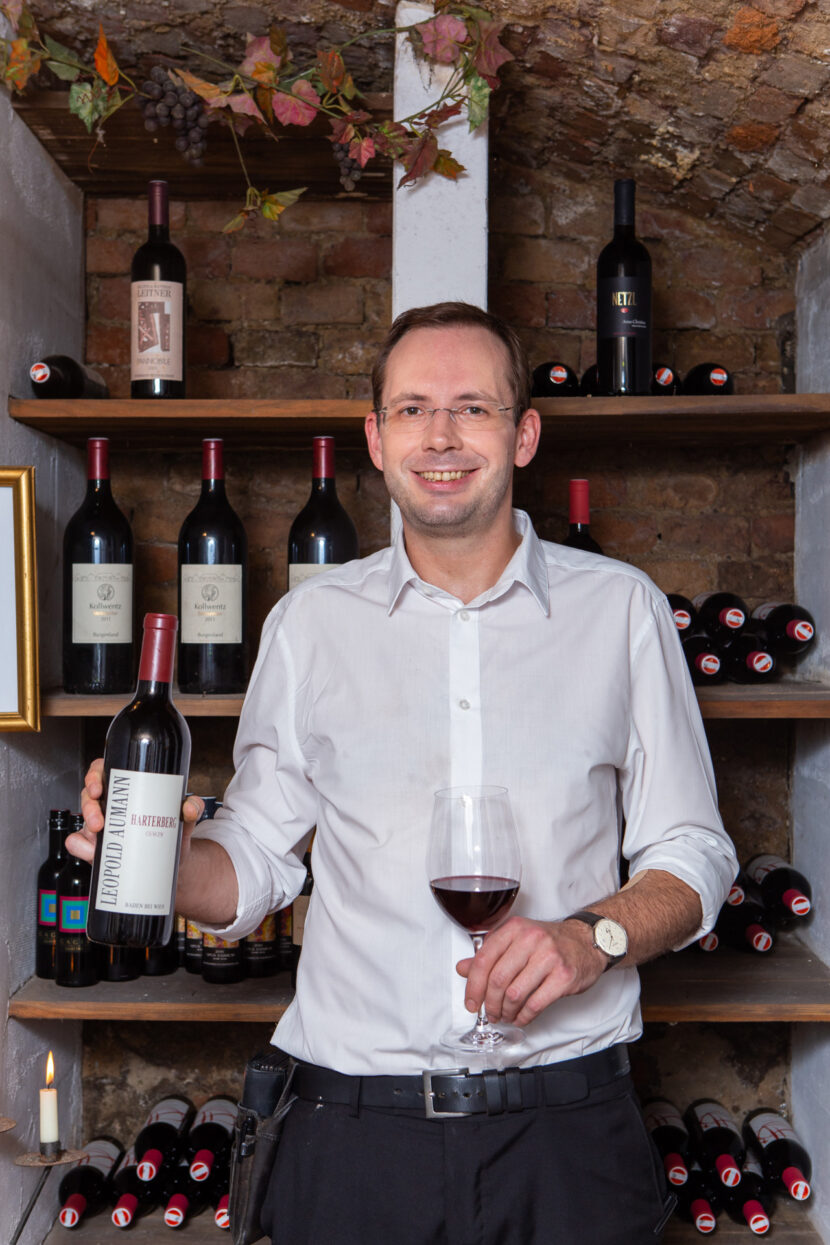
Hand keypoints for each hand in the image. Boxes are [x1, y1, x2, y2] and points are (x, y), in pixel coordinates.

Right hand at [70, 757, 203, 863]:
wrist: (173, 862)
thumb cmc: (173, 833)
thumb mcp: (185, 818)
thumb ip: (193, 807)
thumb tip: (189, 807)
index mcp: (128, 790)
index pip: (104, 771)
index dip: (95, 775)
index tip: (99, 787)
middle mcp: (111, 805)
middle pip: (88, 795)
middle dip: (89, 806)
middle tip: (99, 821)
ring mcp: (102, 826)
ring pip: (82, 820)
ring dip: (86, 827)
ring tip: (99, 835)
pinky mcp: (97, 847)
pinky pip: (79, 844)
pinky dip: (80, 847)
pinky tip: (92, 851)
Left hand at [455, 916, 607, 1028]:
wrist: (586, 941)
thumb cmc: (550, 942)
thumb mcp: (517, 940)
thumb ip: (489, 954)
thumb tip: (463, 969)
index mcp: (514, 928)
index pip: (483, 959)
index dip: (473, 985)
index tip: (471, 1001)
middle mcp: (531, 939)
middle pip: (497, 979)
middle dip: (489, 1003)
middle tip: (489, 1013)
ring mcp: (549, 957)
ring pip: (515, 994)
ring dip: (506, 1012)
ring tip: (504, 1015)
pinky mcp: (564, 976)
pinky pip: (535, 1004)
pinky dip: (524, 1016)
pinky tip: (521, 1017)